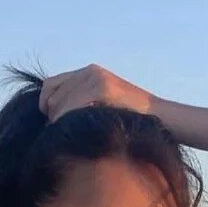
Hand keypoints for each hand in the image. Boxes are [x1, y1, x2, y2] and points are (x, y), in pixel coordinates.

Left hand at [39, 64, 155, 123]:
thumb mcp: (104, 103)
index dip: (46, 104)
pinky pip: (74, 107)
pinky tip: (79, 132)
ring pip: (61, 104)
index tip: (52, 122)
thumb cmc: (132, 118)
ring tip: (71, 135)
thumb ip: (82, 101)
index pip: (50, 85)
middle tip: (63, 133)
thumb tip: (53, 115)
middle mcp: (90, 71)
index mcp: (89, 72)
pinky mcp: (104, 89)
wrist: (161, 117)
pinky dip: (71, 121)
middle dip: (54, 117)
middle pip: (53, 96)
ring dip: (61, 123)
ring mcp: (97, 79)